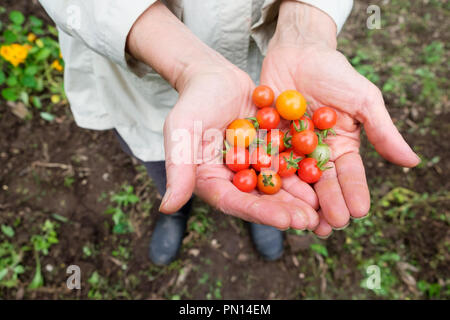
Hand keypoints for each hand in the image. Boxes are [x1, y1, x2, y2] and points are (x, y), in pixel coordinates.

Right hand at [127, 2, 317, 229]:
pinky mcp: (268, 150)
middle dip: (286, 211)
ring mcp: (252, 166)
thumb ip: (178, 169)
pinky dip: (304, 171)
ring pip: (278, 185)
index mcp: (210, 181)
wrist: (212, 77)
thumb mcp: (181, 132)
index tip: (285, 221)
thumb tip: (167, 207)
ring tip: (324, 208)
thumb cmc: (192, 102)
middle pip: (260, 200)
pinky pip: (288, 163)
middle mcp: (233, 179)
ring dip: (300, 197)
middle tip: (311, 222)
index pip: (234, 203)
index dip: (260, 213)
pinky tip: (325, 178)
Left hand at [261, 2, 419, 235]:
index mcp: (341, 147)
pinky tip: (269, 195)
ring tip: (301, 221)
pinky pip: (267, 161)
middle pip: (321, 184)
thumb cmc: (335, 73)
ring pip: (294, 180)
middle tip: (328, 227)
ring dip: (298, 201)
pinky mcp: (268, 142)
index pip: (349, 174)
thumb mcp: (363, 100)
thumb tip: (412, 162)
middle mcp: (316, 153)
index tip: (358, 211)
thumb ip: (382, 131)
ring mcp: (290, 149)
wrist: (298, 52)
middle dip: (326, 205)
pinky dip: (269, 178)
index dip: (354, 192)